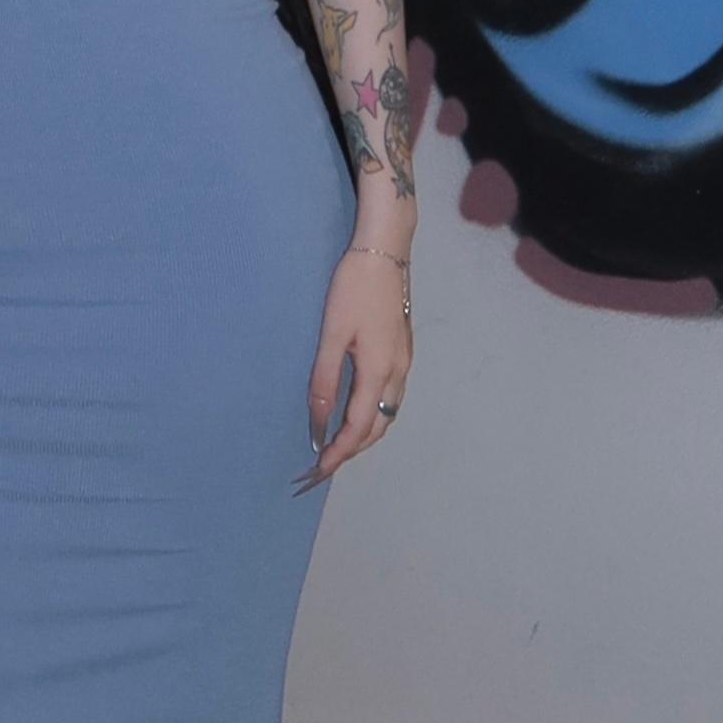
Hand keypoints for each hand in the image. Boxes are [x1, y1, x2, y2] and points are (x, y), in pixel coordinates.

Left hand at [301, 236, 412, 484]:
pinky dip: (373, 415)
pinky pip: (390, 398)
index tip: (318, 471)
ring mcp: (405, 363)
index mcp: (380, 373)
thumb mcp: (333, 334)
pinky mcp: (403, 351)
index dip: (339, 453)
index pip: (358, 428)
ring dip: (365, 434)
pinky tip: (357, 410)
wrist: (386, 251)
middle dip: (352, 450)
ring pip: (387, 415)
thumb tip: (318, 424)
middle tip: (324, 465)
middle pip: (378, 428)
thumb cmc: (354, 288)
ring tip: (338, 444)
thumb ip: (325, 380)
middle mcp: (398, 374)